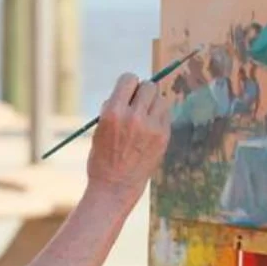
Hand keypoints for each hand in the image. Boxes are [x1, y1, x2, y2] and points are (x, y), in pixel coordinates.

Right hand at [86, 73, 171, 205]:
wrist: (115, 186)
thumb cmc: (103, 157)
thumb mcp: (100, 128)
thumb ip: (114, 107)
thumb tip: (130, 90)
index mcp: (113, 112)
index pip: (129, 79)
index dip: (128, 84)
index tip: (127, 93)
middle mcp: (134, 117)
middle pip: (149, 86)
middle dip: (142, 93)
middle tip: (137, 105)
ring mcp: (151, 127)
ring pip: (160, 99)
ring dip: (153, 104)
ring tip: (144, 118)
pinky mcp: (163, 137)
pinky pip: (166, 115)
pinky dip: (159, 117)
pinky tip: (150, 130)